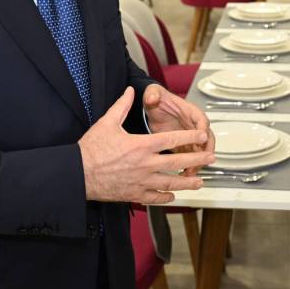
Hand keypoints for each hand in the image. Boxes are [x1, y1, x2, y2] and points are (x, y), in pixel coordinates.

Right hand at [79, 87, 214, 203]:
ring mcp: (141, 182)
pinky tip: (173, 195)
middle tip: (211, 158)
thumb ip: (122, 106)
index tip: (202, 136)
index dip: (190, 137)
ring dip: (188, 183)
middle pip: (177, 163)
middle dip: (197, 159)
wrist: (78, 174)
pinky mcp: (134, 194)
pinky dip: (166, 197)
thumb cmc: (90, 149)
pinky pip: (155, 198)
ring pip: (171, 183)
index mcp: (141, 145)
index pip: (172, 139)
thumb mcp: (107, 122)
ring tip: (200, 182)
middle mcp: (145, 165)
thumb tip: (131, 90)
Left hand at [143, 83, 214, 175]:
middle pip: (207, 138)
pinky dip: (190, 166)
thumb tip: (152, 97)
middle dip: (206, 150)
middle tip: (202, 161)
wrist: (153, 108)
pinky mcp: (184, 146)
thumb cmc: (158, 99)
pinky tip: (183, 175)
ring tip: (190, 172)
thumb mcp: (154, 93)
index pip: (201, 120)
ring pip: (201, 151)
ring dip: (198, 162)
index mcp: (190, 111)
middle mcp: (194, 125)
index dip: (203, 129)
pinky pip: (191, 158)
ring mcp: (190, 137)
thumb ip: (153, 94)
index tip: (202, 137)